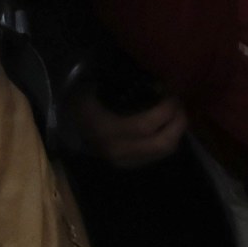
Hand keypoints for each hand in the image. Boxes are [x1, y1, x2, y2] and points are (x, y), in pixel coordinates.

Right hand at [70, 88, 187, 167]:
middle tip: (179, 103)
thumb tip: (158, 82)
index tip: (171, 93)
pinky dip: (167, 139)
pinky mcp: (128, 164)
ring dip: (176, 131)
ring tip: (176, 112)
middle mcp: (117, 150)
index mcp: (106, 130)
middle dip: (178, 122)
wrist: (67, 123)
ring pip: (163, 152)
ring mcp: (123, 161)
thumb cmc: (82, 99)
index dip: (165, 110)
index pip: (145, 126)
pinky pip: (156, 155)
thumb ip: (123, 83)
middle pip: (161, 143)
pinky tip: (167, 125)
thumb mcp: (95, 86)